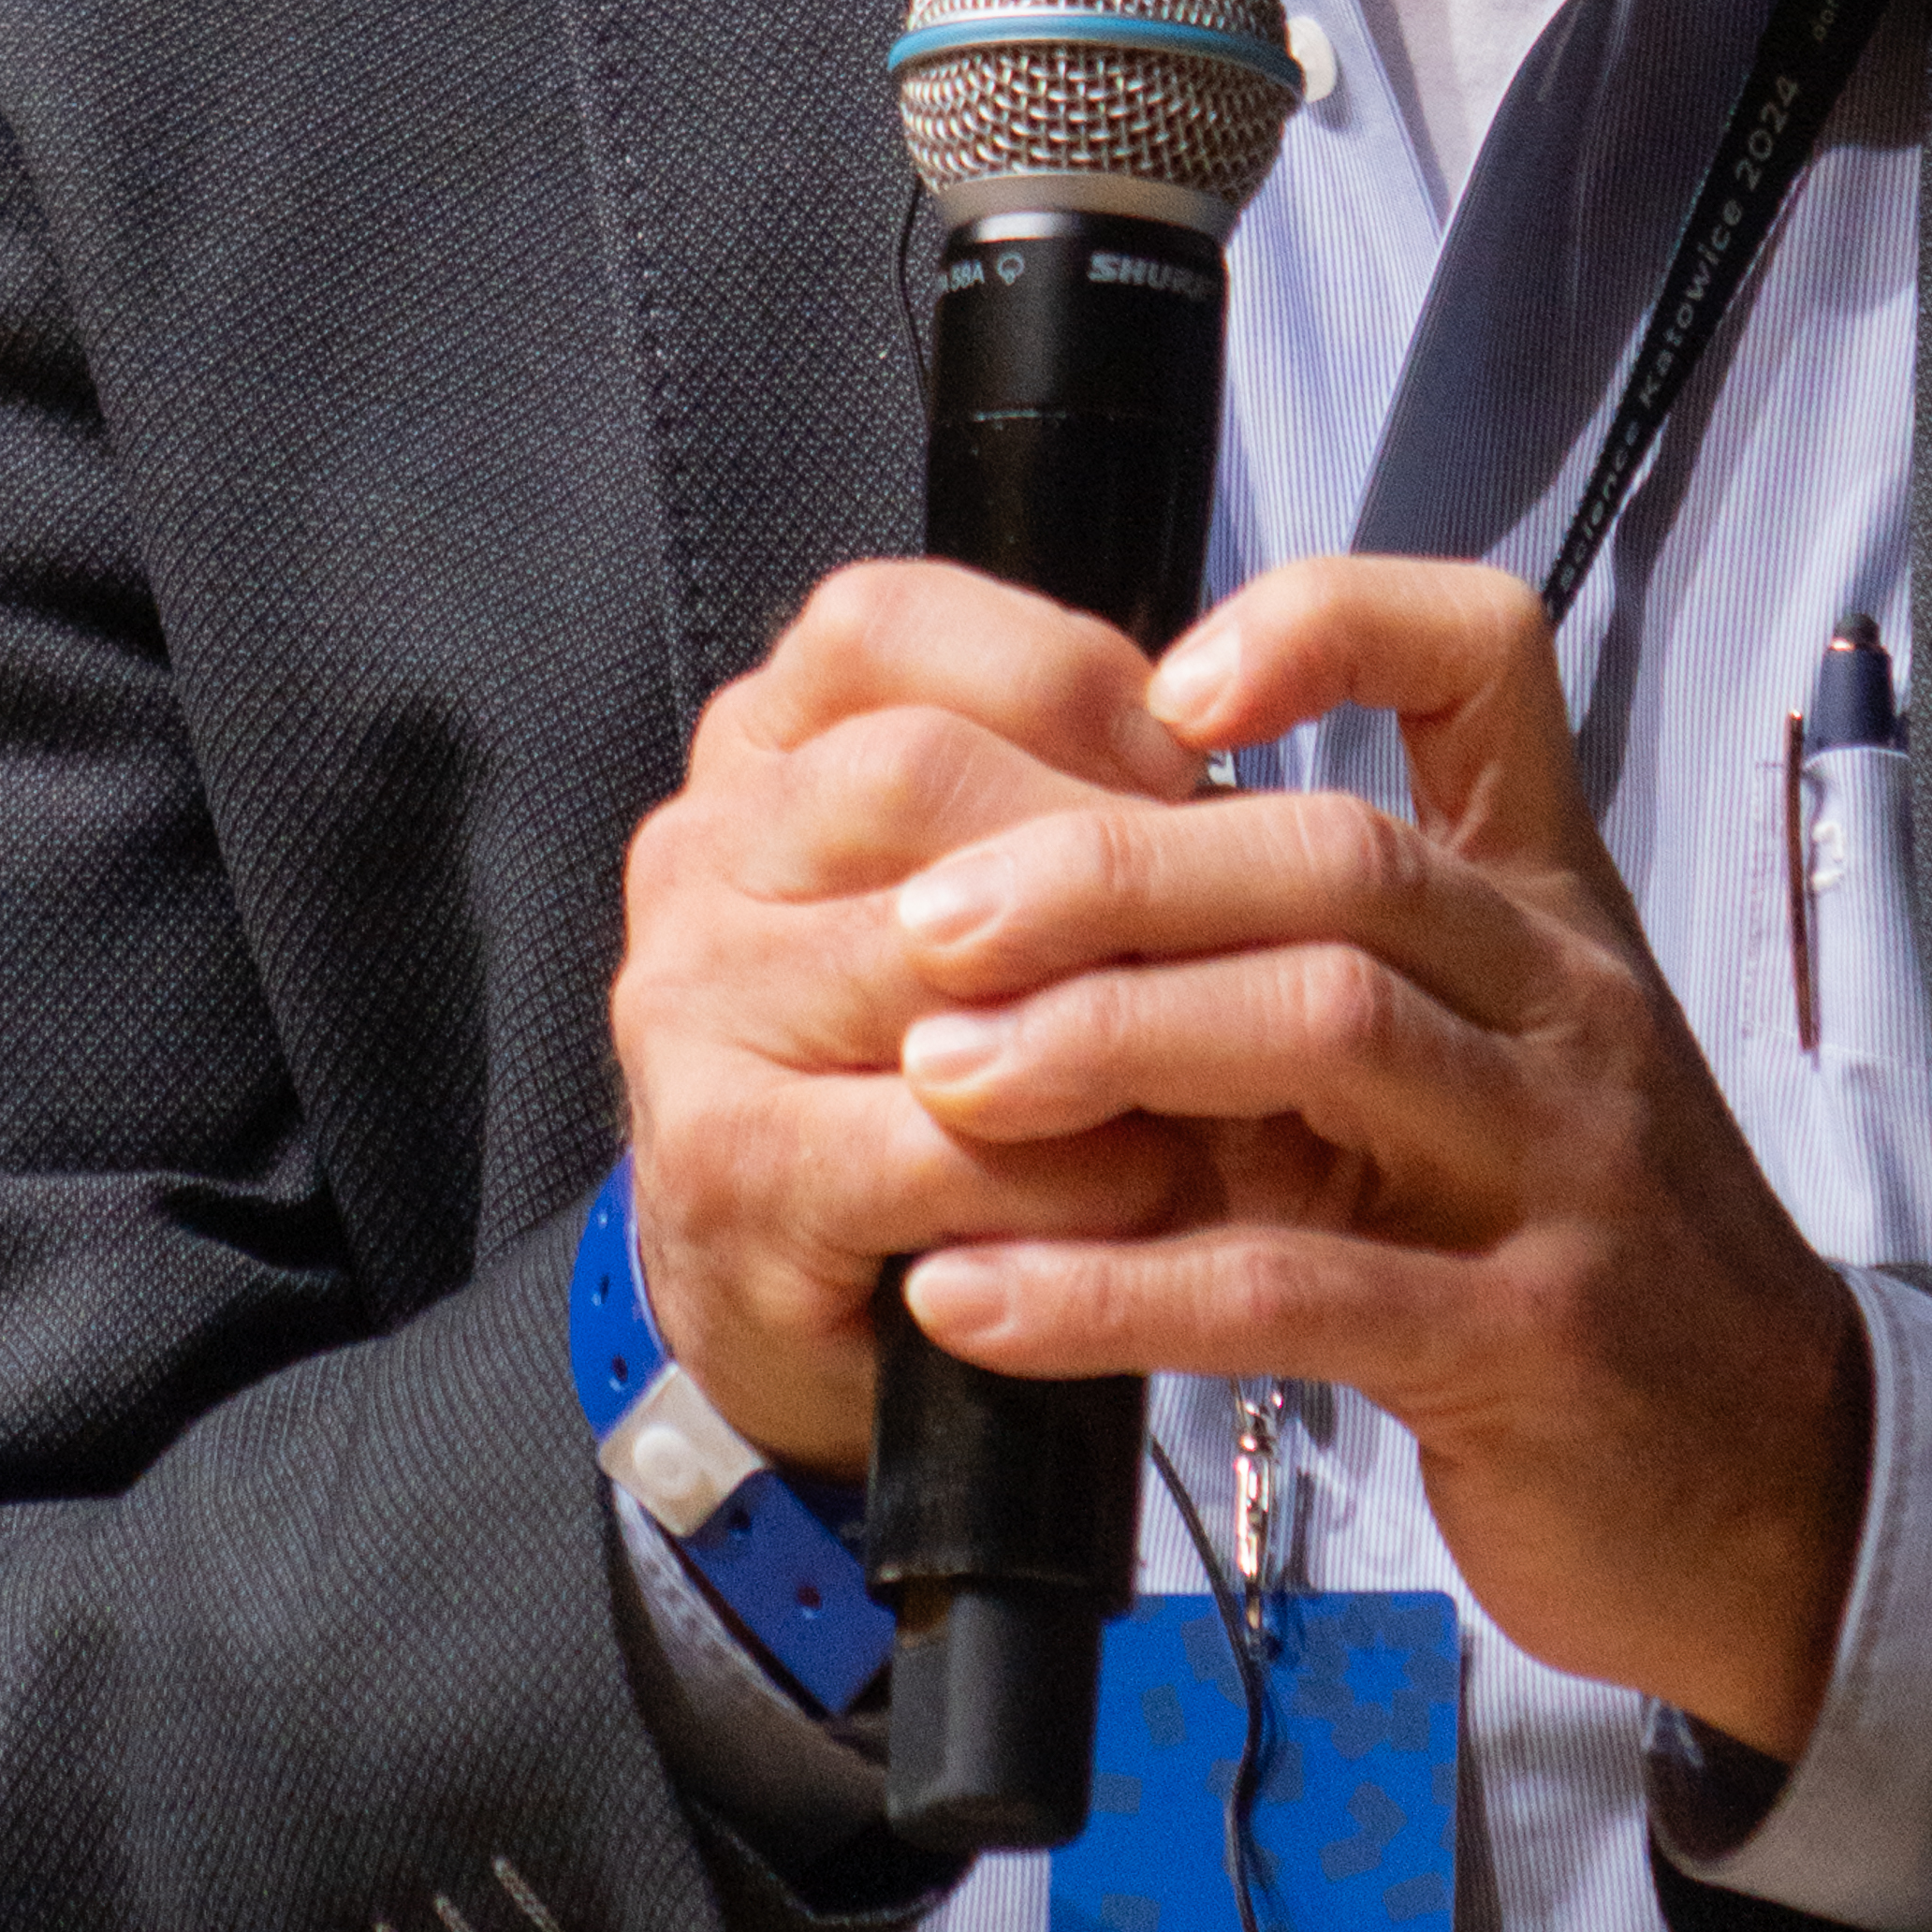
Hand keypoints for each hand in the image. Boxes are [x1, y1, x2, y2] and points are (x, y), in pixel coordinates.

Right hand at [606, 561, 1215, 1474]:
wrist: (798, 1303)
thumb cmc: (927, 1070)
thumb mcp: (985, 889)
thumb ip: (1057, 786)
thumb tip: (1225, 733)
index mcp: (761, 753)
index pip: (879, 628)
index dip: (1063, 676)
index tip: (1190, 761)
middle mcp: (699, 858)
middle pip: (911, 772)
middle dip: (1107, 846)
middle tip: (1241, 923)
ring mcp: (690, 1011)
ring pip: (933, 954)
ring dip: (1113, 1011)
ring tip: (1226, 1057)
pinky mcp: (727, 1169)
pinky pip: (940, 1135)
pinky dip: (1076, 1166)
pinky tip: (1150, 1186)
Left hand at [888, 555, 1868, 1760]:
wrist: (1775, 1485)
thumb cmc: (1577, 1254)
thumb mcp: (1470, 1073)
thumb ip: (1303, 982)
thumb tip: (1044, 910)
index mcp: (1547, 907)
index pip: (1483, 663)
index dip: (1326, 626)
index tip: (1161, 687)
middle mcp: (1566, 1003)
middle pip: (1337, 860)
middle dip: (1109, 870)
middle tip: (928, 924)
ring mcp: (1563, 1168)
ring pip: (1327, 1029)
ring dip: (1104, 1040)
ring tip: (936, 1079)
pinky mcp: (1529, 1343)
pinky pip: (1296, 1288)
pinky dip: (1111, 1290)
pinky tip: (972, 1297)